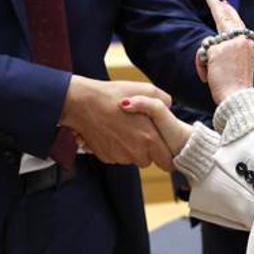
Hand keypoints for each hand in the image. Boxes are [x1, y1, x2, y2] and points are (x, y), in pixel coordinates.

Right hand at [59, 77, 175, 170]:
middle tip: (138, 131)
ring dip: (130, 148)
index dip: (167, 156)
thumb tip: (169, 107)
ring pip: (131, 159)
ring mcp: (119, 157)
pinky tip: (111, 131)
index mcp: (150, 139)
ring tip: (123, 127)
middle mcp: (135, 152)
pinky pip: (116, 156)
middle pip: (148, 161)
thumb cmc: (115, 95)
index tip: (162, 147)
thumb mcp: (147, 90)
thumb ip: (165, 101)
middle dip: (147, 150)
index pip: (167, 163)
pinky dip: (116, 147)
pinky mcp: (105, 157)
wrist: (83, 103)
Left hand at [201, 0, 253, 103]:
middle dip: (216, 6)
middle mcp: (241, 39)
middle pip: (225, 18)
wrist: (239, 97)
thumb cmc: (237, 87)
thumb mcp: (239, 64)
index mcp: (249, 44)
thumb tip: (214, 43)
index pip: (238, 23)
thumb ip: (230, 50)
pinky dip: (202, 68)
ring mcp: (229, 43)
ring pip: (209, 42)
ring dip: (205, 58)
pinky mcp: (216, 50)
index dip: (230, 13)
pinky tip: (208, 76)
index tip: (225, 3)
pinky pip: (202, 55)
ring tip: (204, 47)